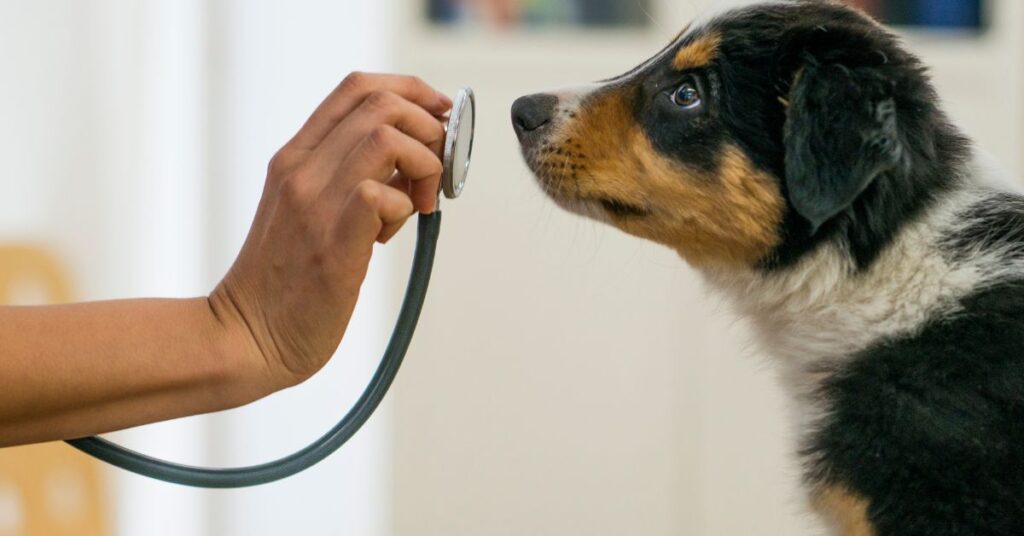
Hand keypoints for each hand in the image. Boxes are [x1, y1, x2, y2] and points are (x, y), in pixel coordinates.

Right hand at [210, 72, 452, 392]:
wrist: (246, 336)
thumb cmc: (285, 281)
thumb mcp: (308, 210)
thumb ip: (349, 178)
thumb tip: (411, 161)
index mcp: (295, 157)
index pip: (357, 87)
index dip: (412, 89)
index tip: (440, 114)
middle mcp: (301, 169)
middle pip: (382, 104)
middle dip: (429, 128)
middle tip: (434, 172)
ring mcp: (313, 203)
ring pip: (387, 139)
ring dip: (423, 165)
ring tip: (417, 205)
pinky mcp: (332, 243)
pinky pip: (382, 195)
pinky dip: (405, 207)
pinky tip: (389, 236)